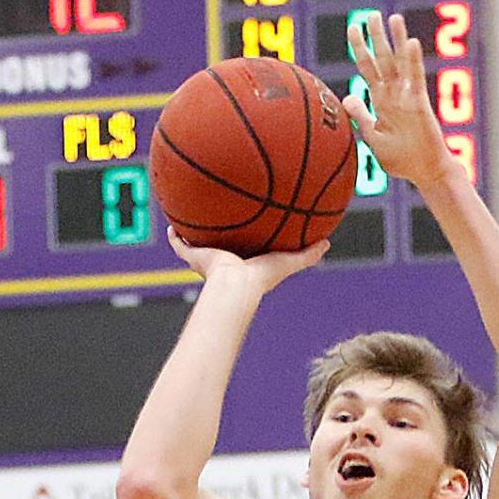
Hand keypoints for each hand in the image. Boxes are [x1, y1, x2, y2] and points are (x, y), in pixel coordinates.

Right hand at [167, 226, 328, 292]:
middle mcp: (226, 261)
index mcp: (245, 262)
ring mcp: (209, 259)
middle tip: (219, 218)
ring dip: (195, 233)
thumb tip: (327, 244)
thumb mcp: (288, 261)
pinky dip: (174, 237)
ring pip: (199, 244)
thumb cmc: (262, 277)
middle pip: (222, 244)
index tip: (248, 228)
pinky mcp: (195, 256)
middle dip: (220, 234)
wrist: (237, 285)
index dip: (248, 239)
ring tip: (190, 214)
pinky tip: (170, 224)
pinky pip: (180, 245)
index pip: (247, 248)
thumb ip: (307, 255)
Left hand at [343, 11, 452, 190]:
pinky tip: (411, 43)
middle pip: (383, 60)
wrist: (424, 173)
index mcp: (381, 102)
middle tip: (370, 15)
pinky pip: (416, 79)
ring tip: (393, 18)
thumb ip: (361, 117)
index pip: (368, 69)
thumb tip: (346, 98)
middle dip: (376, 38)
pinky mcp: (419, 103)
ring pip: (400, 63)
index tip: (354, 29)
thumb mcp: (373, 138)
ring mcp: (407, 97)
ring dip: (397, 40)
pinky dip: (413, 61)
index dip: (361, 49)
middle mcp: (394, 95)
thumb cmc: (401, 160)